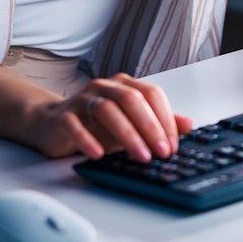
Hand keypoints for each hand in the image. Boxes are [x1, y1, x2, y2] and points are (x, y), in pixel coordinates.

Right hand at [35, 73, 194, 163]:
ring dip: (127, 135)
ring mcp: (83, 98)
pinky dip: (87, 139)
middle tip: (162, 152)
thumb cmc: (95, 125)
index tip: (173, 145)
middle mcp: (105, 86)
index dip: (166, 120)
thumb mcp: (131, 125)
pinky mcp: (63, 115)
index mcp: (125, 85)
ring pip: (107, 110)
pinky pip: (75, 125)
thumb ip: (158, 123)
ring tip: (140, 156)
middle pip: (132, 100)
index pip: (152, 95)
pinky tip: (98, 155)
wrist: (53, 125)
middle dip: (150, 127)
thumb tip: (189, 125)